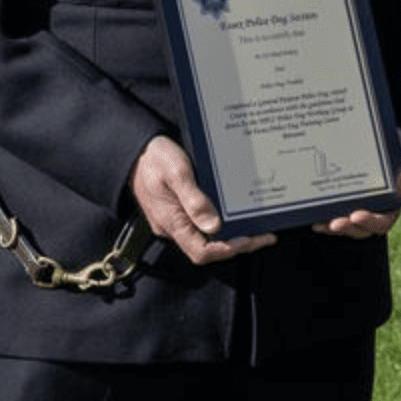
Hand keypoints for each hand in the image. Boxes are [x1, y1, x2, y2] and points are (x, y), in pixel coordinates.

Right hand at [131, 135, 274, 264]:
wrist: (135, 149)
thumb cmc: (154, 158)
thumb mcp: (177, 173)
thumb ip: (194, 200)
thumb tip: (214, 226)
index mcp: (171, 221)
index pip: (202, 252)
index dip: (229, 250)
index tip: (253, 239)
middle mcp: (173, 226)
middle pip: (208, 248)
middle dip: (238, 244)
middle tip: (265, 235)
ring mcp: (176, 220)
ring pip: (207, 238)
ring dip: (232, 236)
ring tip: (257, 226)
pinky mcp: (179, 211)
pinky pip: (203, 225)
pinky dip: (223, 224)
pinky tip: (236, 214)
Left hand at [312, 142, 400, 238]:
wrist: (383, 136)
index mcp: (394, 203)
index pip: (385, 220)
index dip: (371, 222)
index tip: (357, 214)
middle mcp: (377, 208)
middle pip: (364, 228)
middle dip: (349, 228)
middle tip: (336, 223)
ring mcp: (360, 205)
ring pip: (348, 225)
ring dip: (335, 227)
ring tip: (322, 225)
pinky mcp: (345, 200)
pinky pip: (336, 215)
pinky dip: (326, 221)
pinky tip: (316, 221)